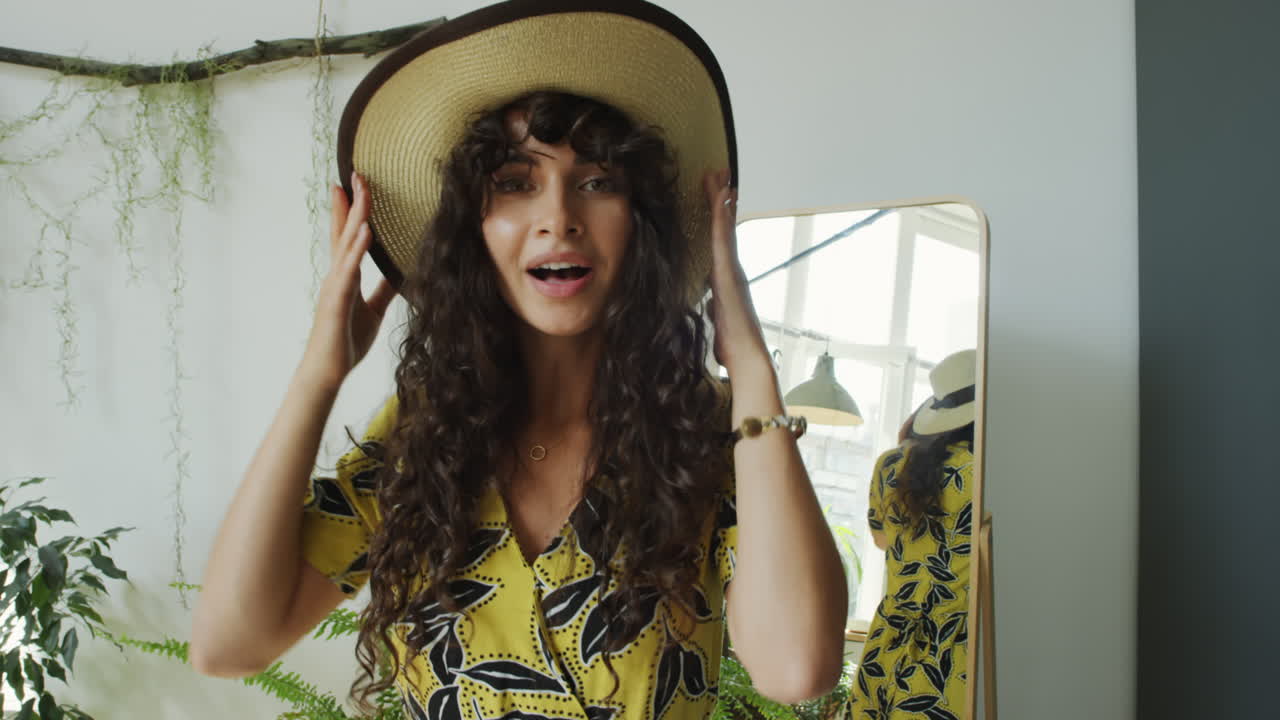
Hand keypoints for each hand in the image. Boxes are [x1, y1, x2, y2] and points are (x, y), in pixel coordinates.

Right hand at [300, 172, 396, 388]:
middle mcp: (337, 275)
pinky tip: (366, 231)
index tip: (352, 185)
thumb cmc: (346, 341)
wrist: (328, 371)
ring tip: (363, 192)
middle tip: (357, 173)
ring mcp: (335, 286)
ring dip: (356, 217)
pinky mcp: (337, 300)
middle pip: (345, 231)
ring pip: (346, 244)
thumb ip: (383, 290)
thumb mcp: (372, 311)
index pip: (346, 236)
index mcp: (345, 276)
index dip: (349, 211)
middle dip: (352, 203)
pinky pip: (349, 270)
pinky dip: (358, 249)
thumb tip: (400, 274)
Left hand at [702, 168, 770, 377]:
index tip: (716, 196)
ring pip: (725, 230)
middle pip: (724, 228)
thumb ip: (716, 307)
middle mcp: (732, 271)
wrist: (747, 359)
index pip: (719, 242)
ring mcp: (732, 272)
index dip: (718, 218)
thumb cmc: (732, 345)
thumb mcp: (718, 320)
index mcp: (726, 279)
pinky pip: (723, 242)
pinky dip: (722, 220)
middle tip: (717, 173)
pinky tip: (720, 203)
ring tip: (719, 177)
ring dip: (721, 203)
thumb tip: (712, 303)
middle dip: (720, 201)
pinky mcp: (729, 276)